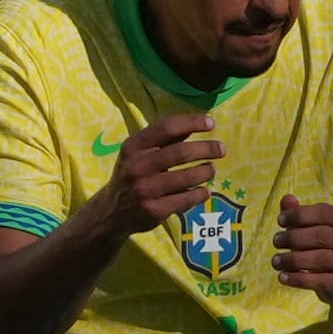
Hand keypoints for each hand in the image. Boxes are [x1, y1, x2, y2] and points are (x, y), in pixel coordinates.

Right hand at [105, 116, 226, 234]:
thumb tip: (199, 122)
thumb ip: (166, 138)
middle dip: (207, 149)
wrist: (110, 211)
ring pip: (188, 177)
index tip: (211, 123)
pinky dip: (201, 193)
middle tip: (221, 149)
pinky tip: (204, 191)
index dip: (192, 122)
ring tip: (210, 170)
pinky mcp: (154, 210)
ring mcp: (145, 190)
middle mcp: (137, 166)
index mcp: (133, 147)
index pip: (166, 128)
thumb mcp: (140, 152)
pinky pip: (187, 199)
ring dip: (206, 172)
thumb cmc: (133, 174)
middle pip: (181, 153)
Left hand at [275, 197, 332, 299]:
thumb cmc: (327, 251)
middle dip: (294, 237)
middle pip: (321, 235)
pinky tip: (283, 276)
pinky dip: (298, 278)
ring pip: (321, 258)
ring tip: (276, 261)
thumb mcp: (313, 232)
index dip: (300, 214)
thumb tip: (286, 198)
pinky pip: (319, 280)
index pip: (324, 212)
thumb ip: (300, 216)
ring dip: (293, 259)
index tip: (280, 220)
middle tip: (276, 241)